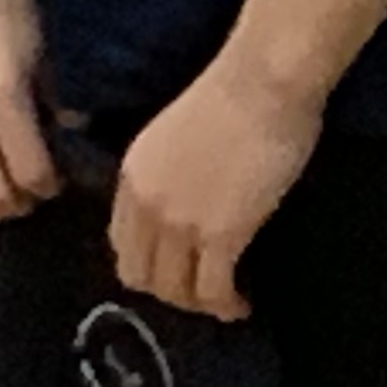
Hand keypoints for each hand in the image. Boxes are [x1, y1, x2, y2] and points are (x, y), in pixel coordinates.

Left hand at [113, 56, 322, 320]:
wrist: (264, 81)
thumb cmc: (237, 90)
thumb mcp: (178, 131)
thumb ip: (171, 167)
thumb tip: (191, 192)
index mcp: (133, 176)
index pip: (122, 242)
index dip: (149, 262)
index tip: (177, 266)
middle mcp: (145, 205)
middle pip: (140, 275)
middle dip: (169, 291)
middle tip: (200, 289)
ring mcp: (180, 223)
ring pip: (175, 290)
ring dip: (198, 303)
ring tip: (224, 302)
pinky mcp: (220, 235)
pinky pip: (213, 289)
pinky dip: (226, 306)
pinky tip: (242, 305)